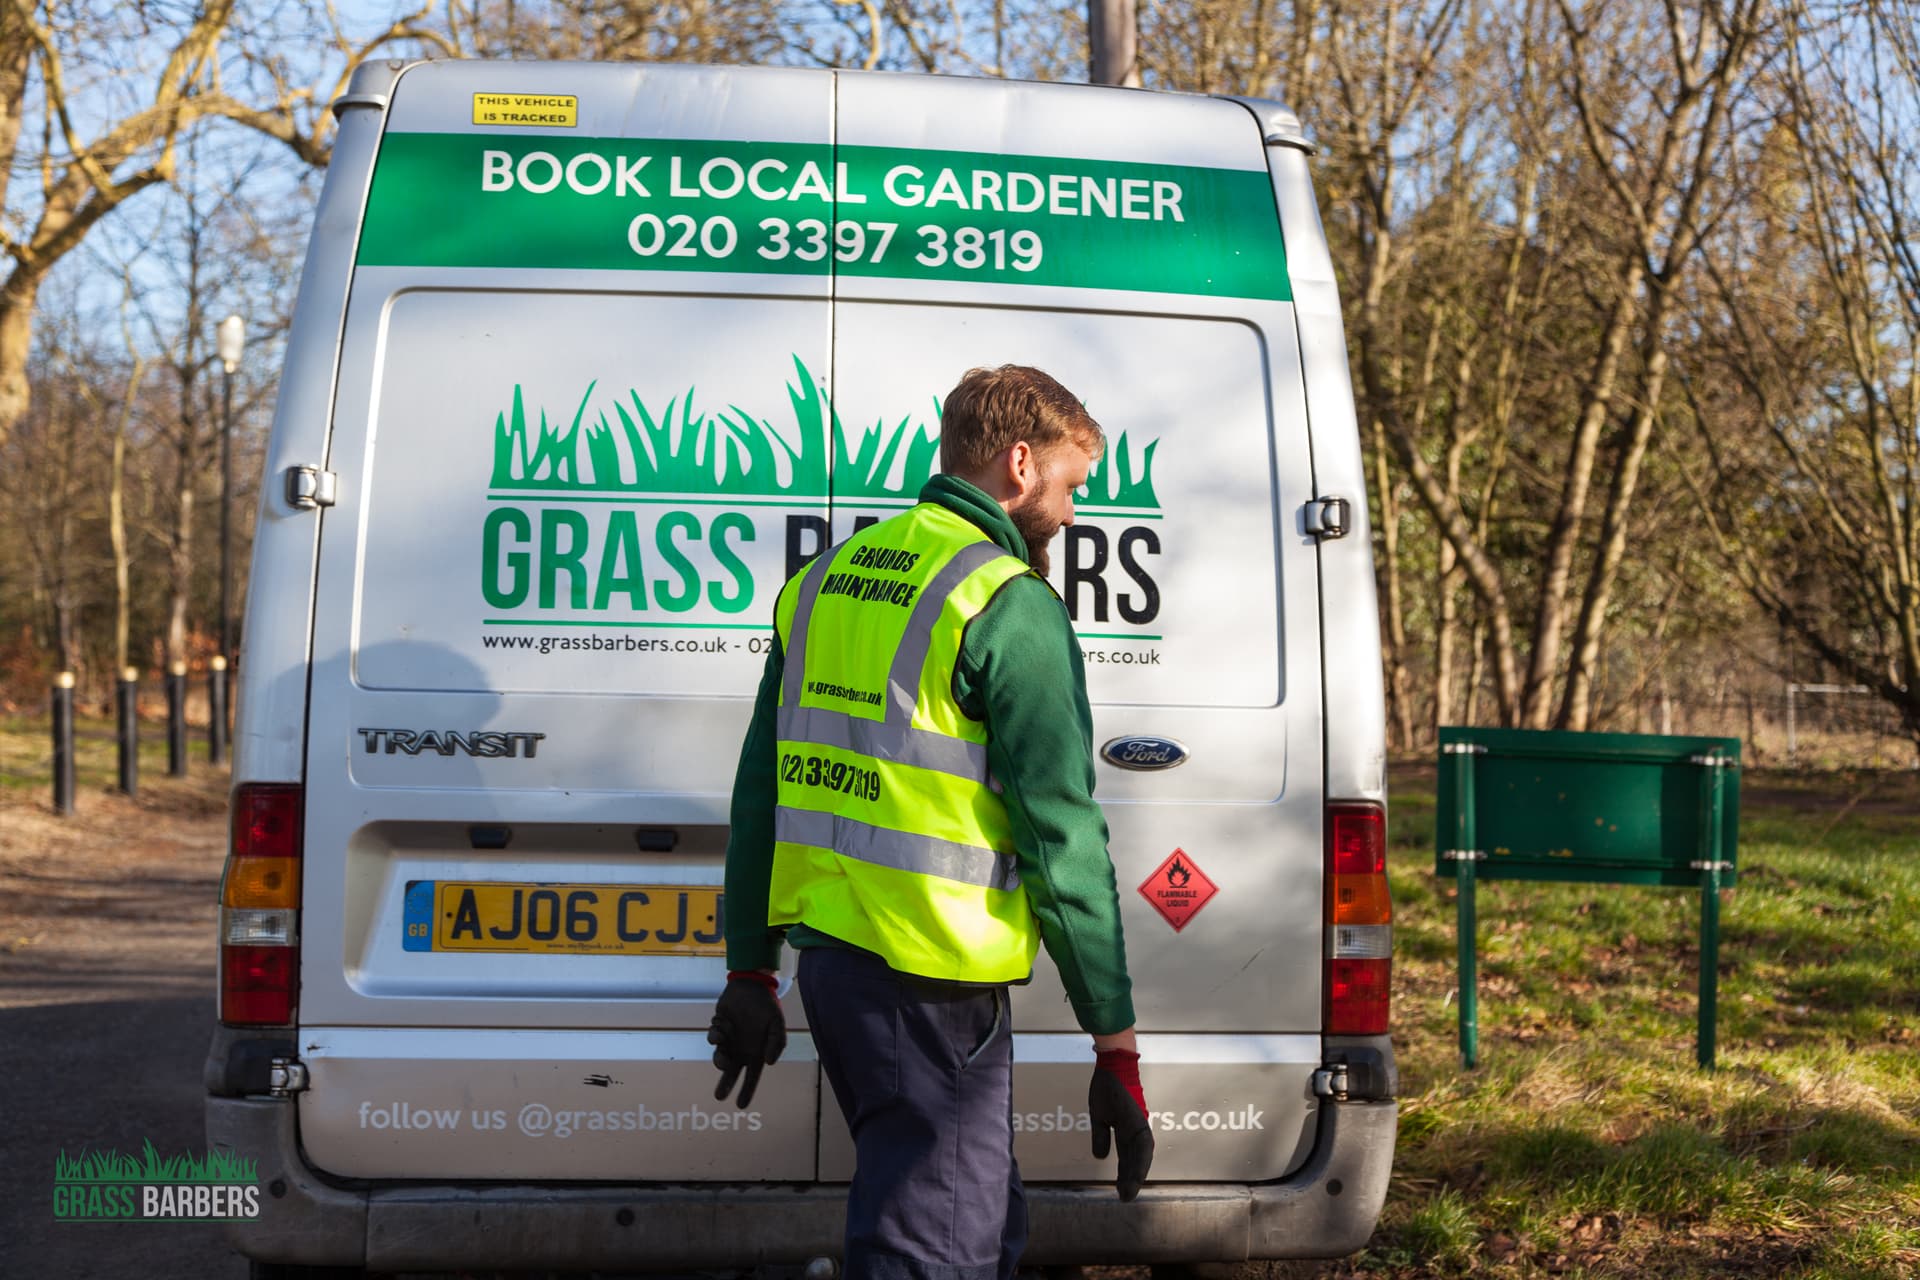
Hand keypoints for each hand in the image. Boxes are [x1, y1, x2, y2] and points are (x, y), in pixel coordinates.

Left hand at [707, 970, 785, 1106]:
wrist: (751, 985)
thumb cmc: (767, 1005)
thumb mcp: (777, 1024)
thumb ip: (777, 1043)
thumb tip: (770, 1063)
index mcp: (756, 1053)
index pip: (751, 1077)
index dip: (747, 1091)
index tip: (741, 1105)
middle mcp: (741, 1050)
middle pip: (731, 1073)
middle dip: (725, 1086)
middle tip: (719, 1097)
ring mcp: (729, 1040)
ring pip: (719, 1058)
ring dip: (719, 1059)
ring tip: (723, 1055)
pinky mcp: (718, 1029)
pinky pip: (713, 1038)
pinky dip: (716, 1036)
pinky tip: (723, 1026)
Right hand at [1089, 1047, 1153, 1201]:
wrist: (1112, 1064)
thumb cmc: (1107, 1086)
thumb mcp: (1099, 1116)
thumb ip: (1101, 1136)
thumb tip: (1100, 1157)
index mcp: (1128, 1128)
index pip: (1128, 1155)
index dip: (1126, 1173)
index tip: (1121, 1190)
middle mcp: (1137, 1128)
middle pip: (1136, 1159)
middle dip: (1131, 1179)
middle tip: (1125, 1199)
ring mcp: (1139, 1124)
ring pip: (1141, 1155)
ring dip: (1136, 1175)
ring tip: (1128, 1192)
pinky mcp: (1138, 1119)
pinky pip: (1141, 1144)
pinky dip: (1139, 1161)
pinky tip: (1135, 1174)